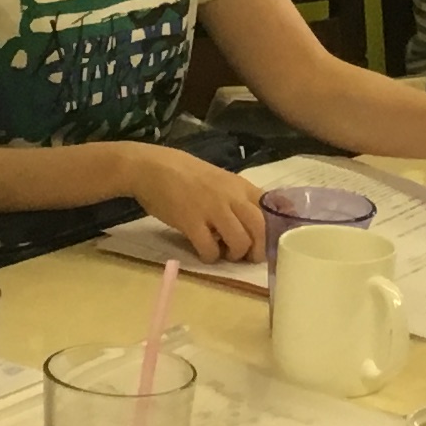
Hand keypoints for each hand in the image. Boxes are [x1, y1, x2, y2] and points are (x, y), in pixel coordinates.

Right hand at [125, 141, 269, 262]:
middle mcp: (231, 196)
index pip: (271, 209)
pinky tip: (204, 252)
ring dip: (235, 254)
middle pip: (260, 228)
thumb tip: (255, 222)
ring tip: (224, 253)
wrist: (151, 167)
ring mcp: (211, 209)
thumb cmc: (185, 174)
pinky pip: (210, 249)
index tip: (266, 242)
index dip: (273, 230)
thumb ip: (238, 197)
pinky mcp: (191, 222)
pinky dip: (210, 257)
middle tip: (247, 256)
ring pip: (240, 241)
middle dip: (258, 249)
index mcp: (240, 185)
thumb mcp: (220, 180)